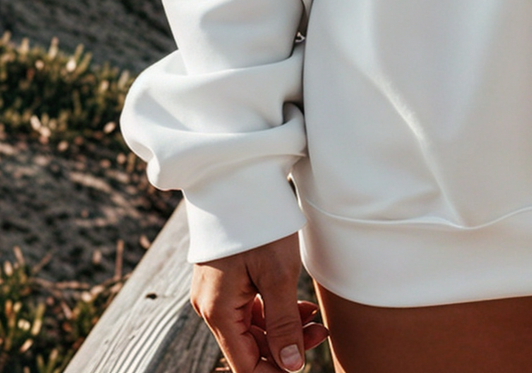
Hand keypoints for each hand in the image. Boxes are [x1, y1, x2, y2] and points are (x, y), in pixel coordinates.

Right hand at [190, 234, 329, 372]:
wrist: (241, 179)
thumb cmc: (260, 223)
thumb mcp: (279, 274)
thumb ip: (283, 323)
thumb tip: (290, 366)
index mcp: (219, 311)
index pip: (246, 365)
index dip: (276, 370)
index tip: (306, 361)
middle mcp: (211, 306)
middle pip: (249, 347)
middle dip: (286, 347)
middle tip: (320, 332)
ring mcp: (216, 292)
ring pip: (250, 327)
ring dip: (283, 328)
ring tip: (315, 318)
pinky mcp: (225, 278)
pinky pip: (248, 308)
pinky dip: (273, 311)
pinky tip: (299, 305)